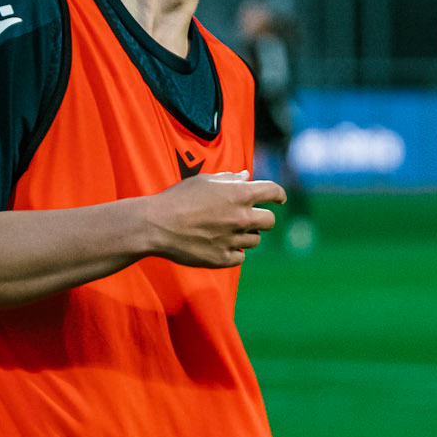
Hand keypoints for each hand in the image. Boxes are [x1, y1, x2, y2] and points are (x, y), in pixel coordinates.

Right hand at [144, 171, 283, 268]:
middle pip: (269, 221)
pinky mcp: (223, 259)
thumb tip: (246, 177)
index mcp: (239, 194)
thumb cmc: (178, 199)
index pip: (273, 192)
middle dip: (262, 218)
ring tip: (224, 231)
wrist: (156, 225)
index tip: (279, 199)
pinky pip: (240, 257)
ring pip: (254, 240)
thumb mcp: (204, 181)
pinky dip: (233, 252)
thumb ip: (229, 180)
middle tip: (248, 218)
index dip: (279, 194)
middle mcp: (241, 218)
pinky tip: (218, 245)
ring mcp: (233, 240)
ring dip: (245, 235)